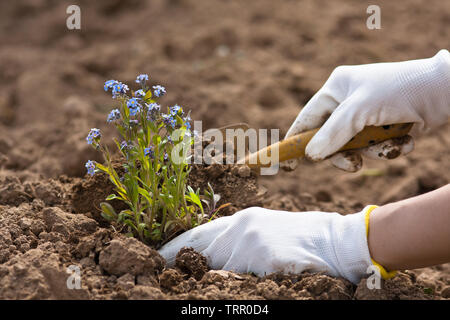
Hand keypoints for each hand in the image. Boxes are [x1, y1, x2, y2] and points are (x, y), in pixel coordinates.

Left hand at [158, 206, 375, 283]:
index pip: (198, 234)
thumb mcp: (266, 231)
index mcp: (242, 221)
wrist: (339, 240)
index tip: (157, 257)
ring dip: (215, 282)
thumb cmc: (303, 238)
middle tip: (162, 274)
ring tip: (216, 285)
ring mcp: (253, 245)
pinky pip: (242, 282)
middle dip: (184, 266)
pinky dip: (236, 289)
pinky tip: (244, 287)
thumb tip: (210, 259)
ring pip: (220, 271)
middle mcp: (242, 229)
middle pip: (202, 253)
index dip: (175, 247)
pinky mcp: (266, 262)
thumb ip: (239, 241)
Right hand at [283, 49, 449, 171]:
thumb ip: (332, 133)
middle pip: (330, 140)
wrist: (444, 92)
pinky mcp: (384, 128)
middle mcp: (348, 103)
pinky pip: (374, 148)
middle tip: (353, 164)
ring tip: (393, 146)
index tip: (285, 164)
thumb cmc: (399, 90)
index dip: (296, 141)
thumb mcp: (360, 111)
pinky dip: (389, 149)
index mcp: (336, 89)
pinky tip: (406, 141)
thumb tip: (310, 155)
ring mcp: (367, 116)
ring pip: (354, 148)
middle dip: (345, 153)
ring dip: (374, 151)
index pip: (307, 119)